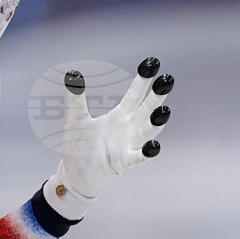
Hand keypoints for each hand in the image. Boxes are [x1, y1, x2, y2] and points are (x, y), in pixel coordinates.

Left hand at [52, 57, 173, 212]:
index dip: (143, 80)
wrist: (75, 174)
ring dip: (156, 121)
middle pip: (145, 109)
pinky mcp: (123, 162)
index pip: (134, 95)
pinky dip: (147, 152)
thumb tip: (72, 74)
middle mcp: (128, 129)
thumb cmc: (79, 147)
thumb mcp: (75, 119)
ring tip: (163, 109)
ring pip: (147, 131)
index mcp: (119, 117)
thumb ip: (75, 99)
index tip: (153, 64)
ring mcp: (128, 145)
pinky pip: (138, 156)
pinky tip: (153, 146)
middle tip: (167, 79)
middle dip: (156, 95)